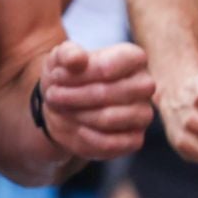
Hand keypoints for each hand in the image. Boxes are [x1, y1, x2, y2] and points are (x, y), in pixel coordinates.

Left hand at [37, 40, 156, 159]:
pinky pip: (111, 143)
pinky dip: (86, 137)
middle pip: (109, 93)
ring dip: (77, 115)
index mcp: (133, 58)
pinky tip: (75, 127)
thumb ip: (68, 54)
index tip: (57, 75)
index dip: (78, 74)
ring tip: (61, 109)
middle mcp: (144, 85)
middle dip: (74, 96)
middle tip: (52, 95)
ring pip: (110, 118)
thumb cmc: (67, 76)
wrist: (62, 106)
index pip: (108, 66)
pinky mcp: (134, 139)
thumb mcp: (60, 58)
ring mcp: (143, 113)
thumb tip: (77, 58)